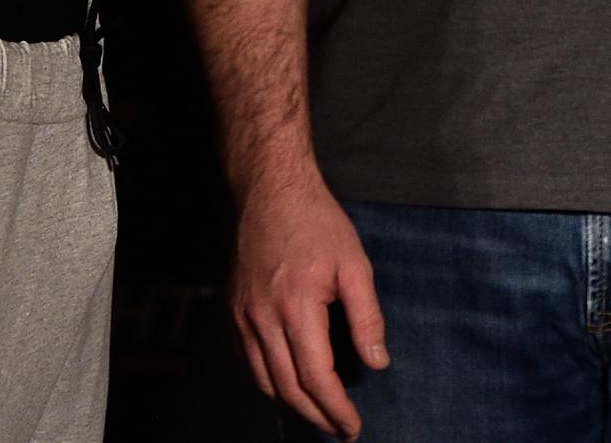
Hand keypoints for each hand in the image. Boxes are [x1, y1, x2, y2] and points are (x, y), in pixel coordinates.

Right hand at [228, 173, 387, 438]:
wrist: (270, 191)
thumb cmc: (316, 223)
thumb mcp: (355, 263)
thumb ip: (367, 316)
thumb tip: (377, 362)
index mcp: (297, 306)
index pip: (316, 376)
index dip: (335, 409)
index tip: (352, 427)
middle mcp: (263, 317)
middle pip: (287, 388)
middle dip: (316, 416)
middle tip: (339, 429)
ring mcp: (242, 316)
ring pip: (263, 380)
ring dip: (291, 405)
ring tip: (318, 414)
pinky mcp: (233, 312)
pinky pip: (248, 362)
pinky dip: (268, 383)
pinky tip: (288, 385)